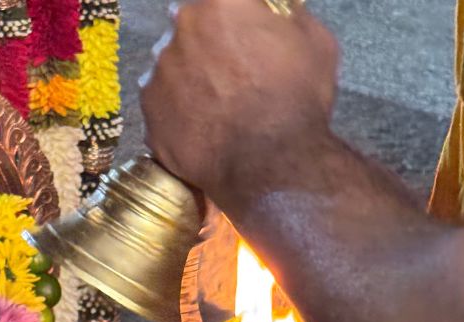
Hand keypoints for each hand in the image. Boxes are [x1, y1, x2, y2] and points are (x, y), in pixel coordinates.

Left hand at [140, 0, 338, 208]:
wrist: (268, 163)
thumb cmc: (296, 100)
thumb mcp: (314, 41)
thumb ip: (285, 18)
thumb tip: (276, 13)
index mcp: (221, 2)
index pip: (221, 2)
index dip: (235, 18)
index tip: (244, 33)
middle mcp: (182, 27)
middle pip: (192, 27)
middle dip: (209, 44)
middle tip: (233, 72)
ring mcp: (160, 68)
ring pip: (172, 63)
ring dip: (190, 76)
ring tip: (218, 105)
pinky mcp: (149, 106)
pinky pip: (162, 100)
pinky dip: (177, 109)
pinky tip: (202, 125)